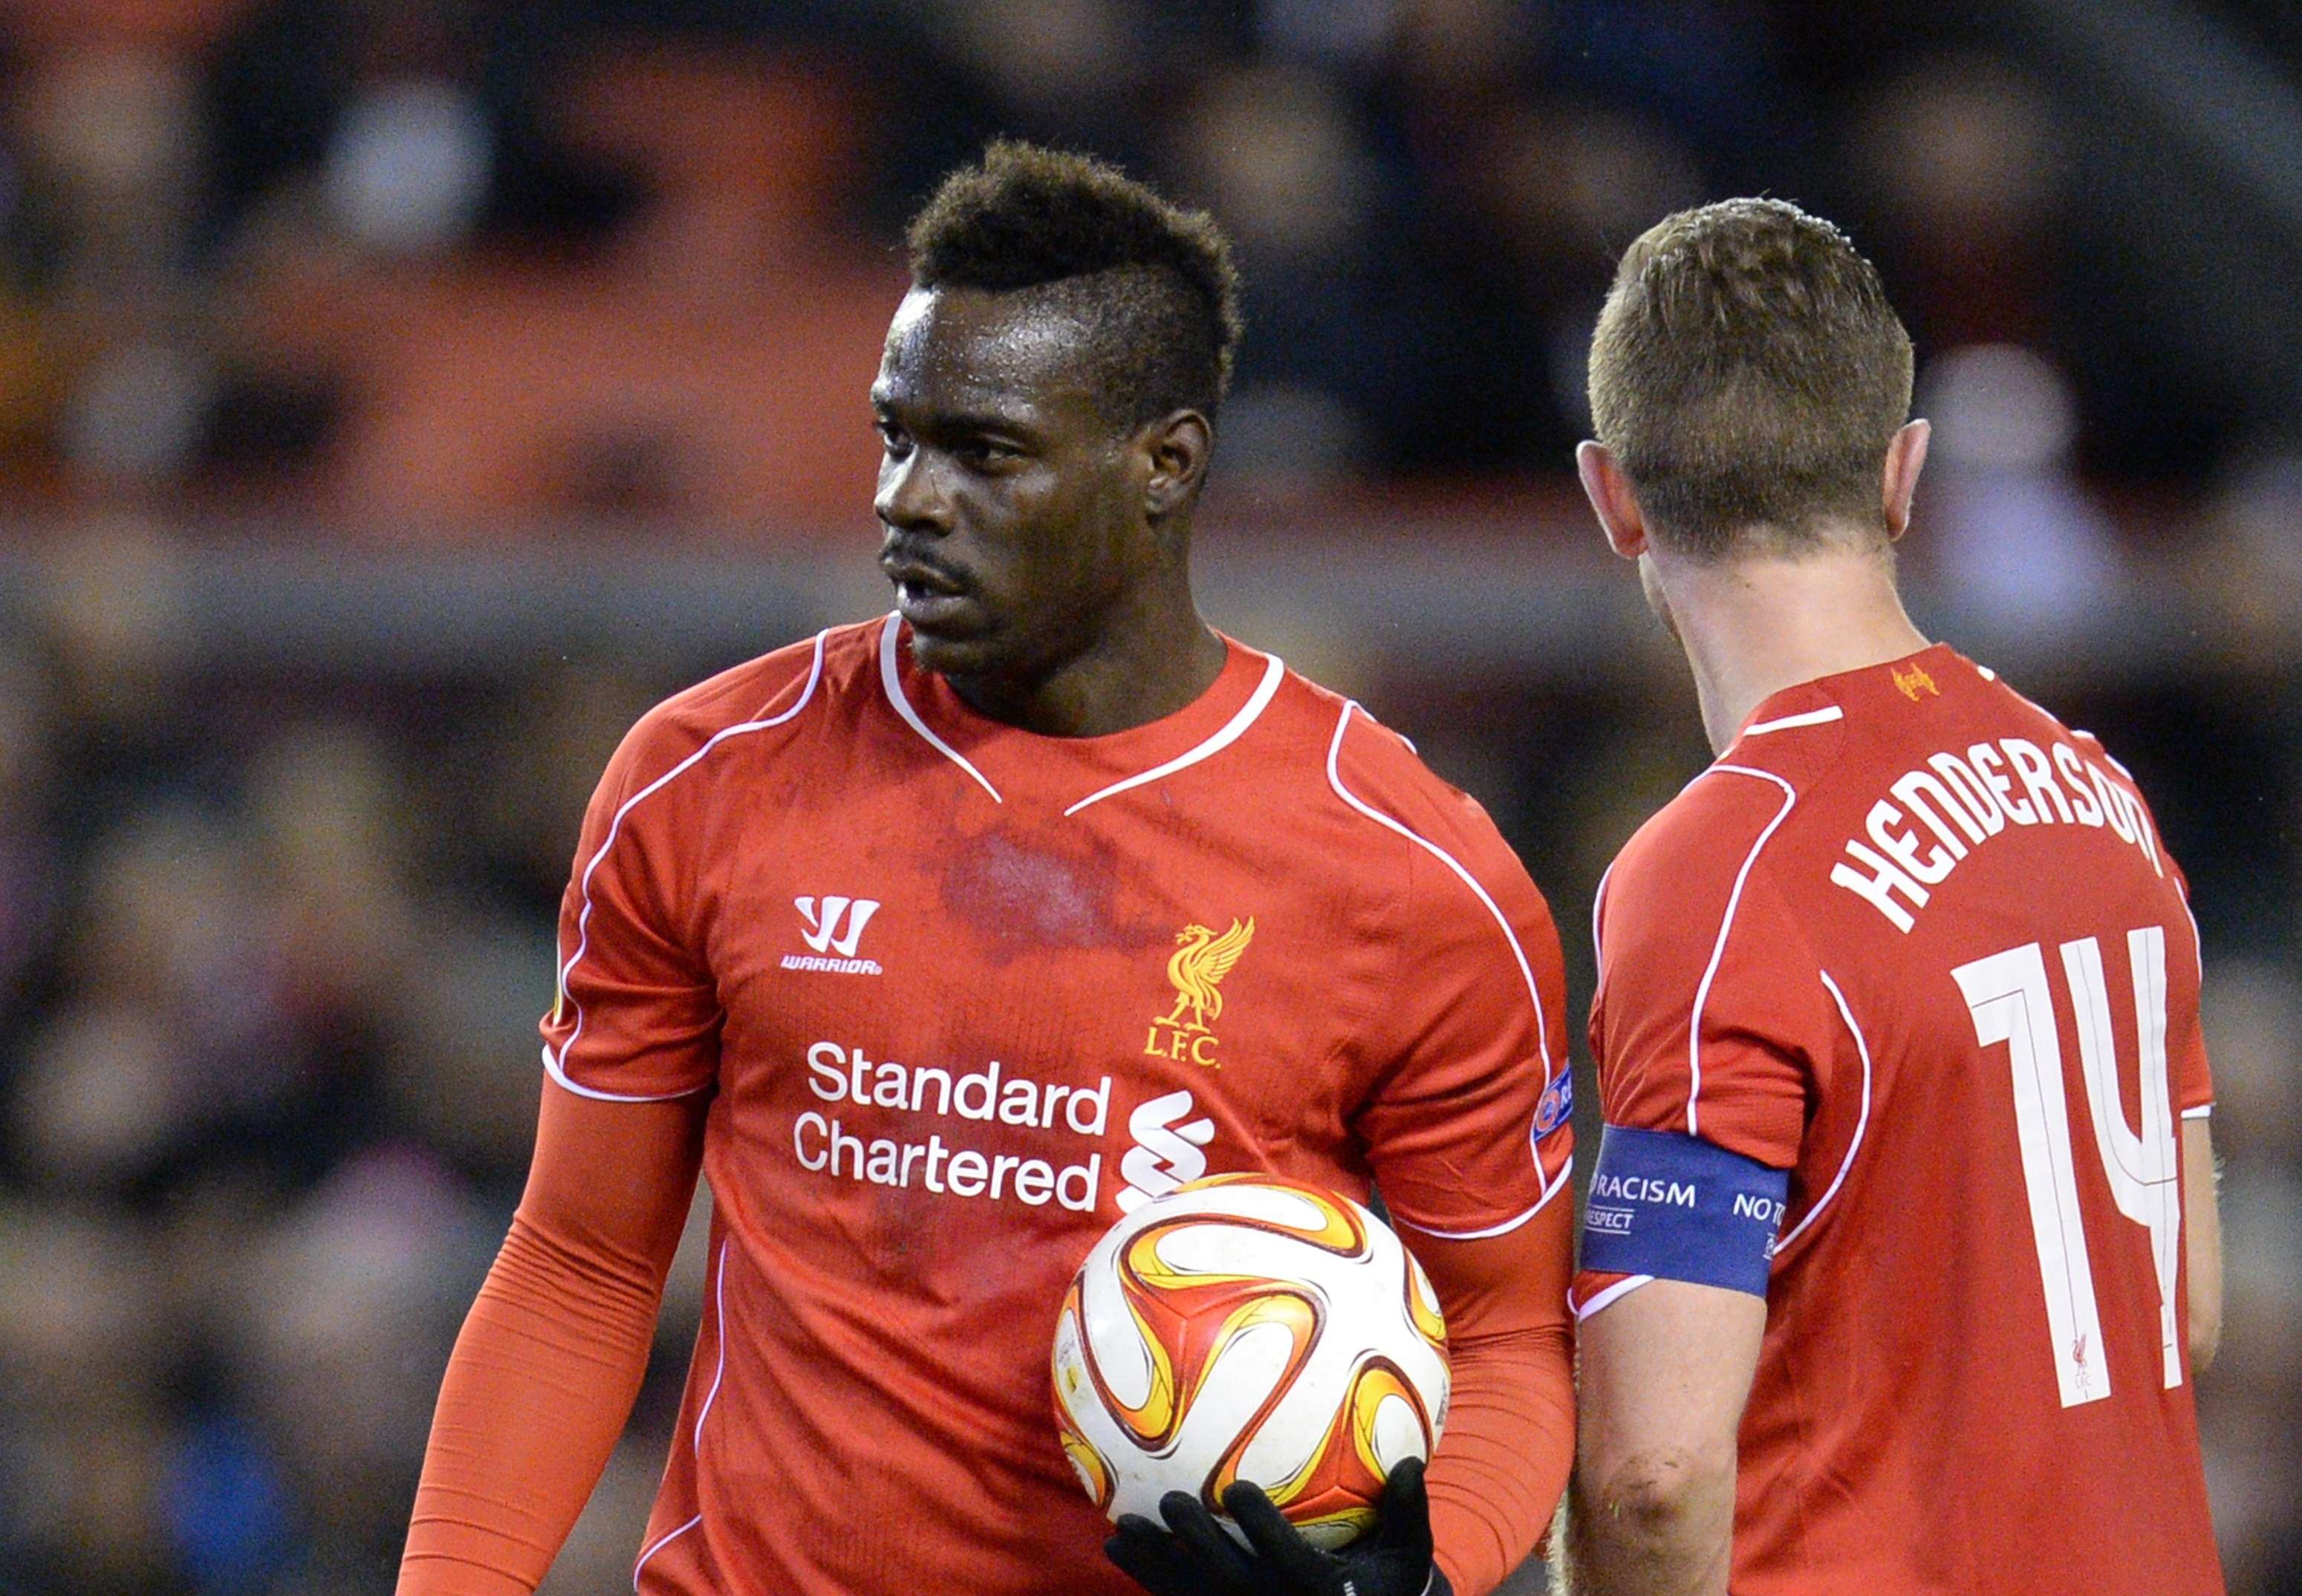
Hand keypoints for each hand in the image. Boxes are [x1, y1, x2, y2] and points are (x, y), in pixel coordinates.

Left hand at [1105, 1456, 1452, 1595]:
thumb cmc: (1387, 1584)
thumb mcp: (1409, 1553)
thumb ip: (1408, 1510)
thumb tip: (1415, 1460)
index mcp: (1319, 1589)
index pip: (1285, 1559)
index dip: (1260, 1528)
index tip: (1236, 1488)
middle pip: (1229, 1579)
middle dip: (1197, 1542)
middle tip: (1170, 1501)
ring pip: (1193, 1595)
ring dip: (1153, 1564)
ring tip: (1120, 1530)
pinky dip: (1148, 1579)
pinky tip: (1117, 1548)